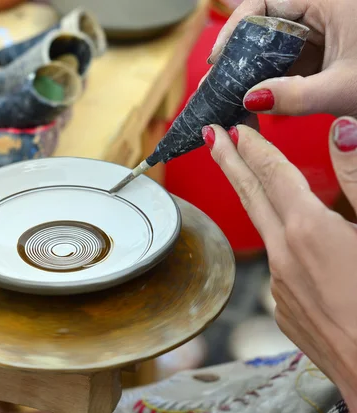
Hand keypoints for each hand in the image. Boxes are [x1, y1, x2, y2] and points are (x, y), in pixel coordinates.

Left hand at [201, 118, 356, 408]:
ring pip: (264, 232)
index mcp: (309, 230)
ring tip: (248, 180)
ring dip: (254, 202)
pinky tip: (295, 249)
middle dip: (229, 162)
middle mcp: (284, 256)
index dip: (255, 147)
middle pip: (250, 197)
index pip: (273, 174)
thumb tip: (341, 131)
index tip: (235, 127)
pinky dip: (283, 248)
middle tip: (210, 136)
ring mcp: (281, 289)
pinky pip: (280, 270)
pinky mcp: (285, 313)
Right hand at [208, 0, 356, 117]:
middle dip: (239, 54)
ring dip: (253, 71)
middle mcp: (322, 12)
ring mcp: (322, 34)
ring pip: (275, 46)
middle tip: (217, 82)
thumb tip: (250, 100)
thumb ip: (294, 97)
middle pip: (266, 25)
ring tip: (229, 95)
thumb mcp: (343, 89)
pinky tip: (255, 99)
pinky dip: (271, 80)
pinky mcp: (323, 53)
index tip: (219, 57)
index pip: (267, 2)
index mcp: (329, 2)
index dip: (237, 27)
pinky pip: (288, 62)